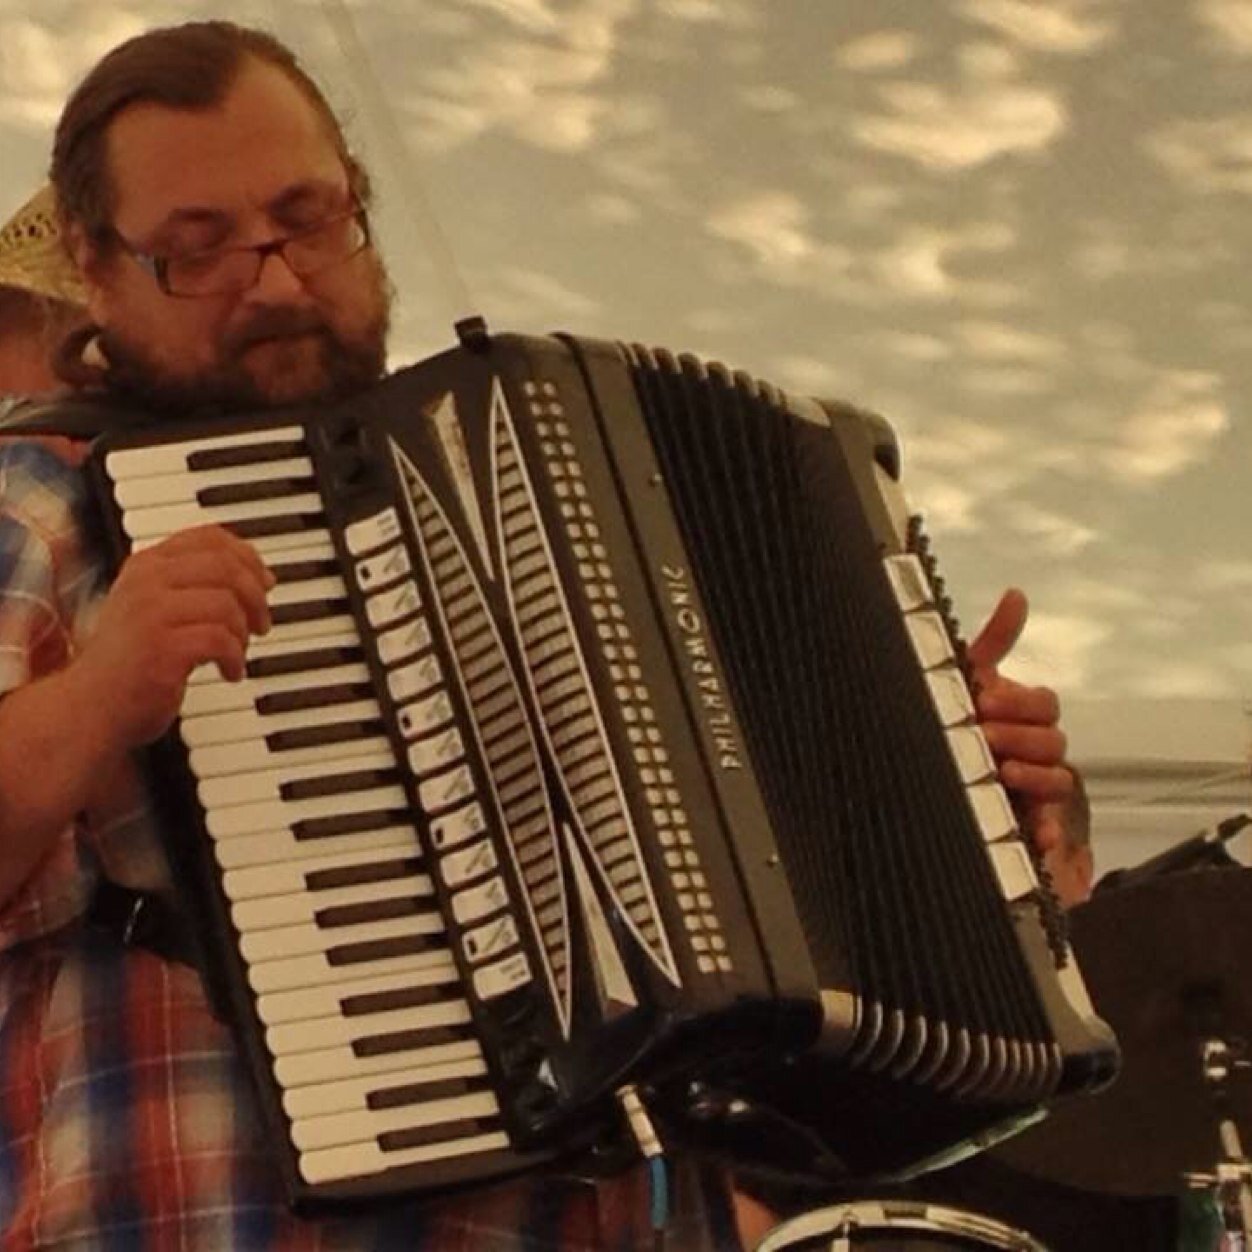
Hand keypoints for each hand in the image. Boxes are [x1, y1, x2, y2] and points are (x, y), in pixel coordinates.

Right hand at [71, 525, 273, 748]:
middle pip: (225, 567)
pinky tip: (229, 673)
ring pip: (227, 604)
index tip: (264, 581)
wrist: (90, 708)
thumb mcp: (154, 609)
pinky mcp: (162, 647)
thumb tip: (258, 578)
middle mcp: (146, 582)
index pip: (209, 537)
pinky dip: (236, 659)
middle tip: (261, 624)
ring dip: (244, 634)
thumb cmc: (130, 664)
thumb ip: (193, 587)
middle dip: (256, 596)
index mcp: (145, 565)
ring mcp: (151, 613)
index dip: (247, 556)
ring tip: (236, 655)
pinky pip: (222, 640)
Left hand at [967, 588, 1072, 854]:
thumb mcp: (968, 680)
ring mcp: (1041, 788)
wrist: (933, 789)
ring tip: (1003, 773)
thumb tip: (1017, 594)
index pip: (1042, 703)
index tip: (983, 700)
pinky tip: (1038, 834)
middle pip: (1052, 740)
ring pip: (1057, 779)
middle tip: (984, 735)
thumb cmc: (962, 727)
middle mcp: (1038, 750)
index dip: (1019, 701)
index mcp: (1024, 716)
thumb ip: (994, 642)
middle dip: (1019, 735)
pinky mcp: (1036, 825)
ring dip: (1033, 775)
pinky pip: (1055, 829)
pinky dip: (1049, 830)